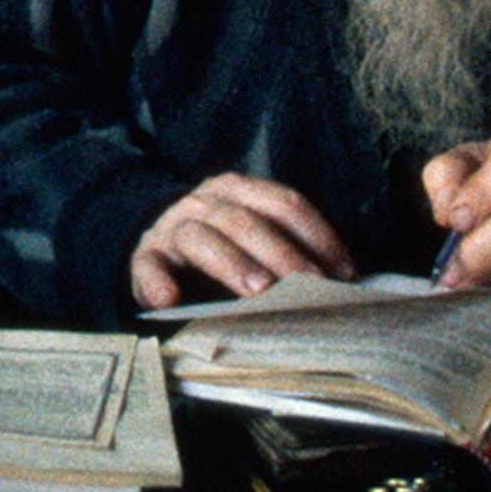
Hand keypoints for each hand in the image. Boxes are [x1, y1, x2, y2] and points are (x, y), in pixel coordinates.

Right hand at [129, 173, 356, 309]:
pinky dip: (158, 282)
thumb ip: (286, 248)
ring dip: (232, 264)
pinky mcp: (146, 257)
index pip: (283, 203)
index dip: (317, 234)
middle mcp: (204, 202)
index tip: (344, 271)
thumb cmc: (221, 247)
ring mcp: (172, 228)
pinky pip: (150, 267)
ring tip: (257, 292)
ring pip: (202, 239)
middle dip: (281, 253)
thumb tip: (342, 280)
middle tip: (308, 284)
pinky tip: (170, 300)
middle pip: (245, 221)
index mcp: (238, 191)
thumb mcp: (252, 235)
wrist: (158, 247)